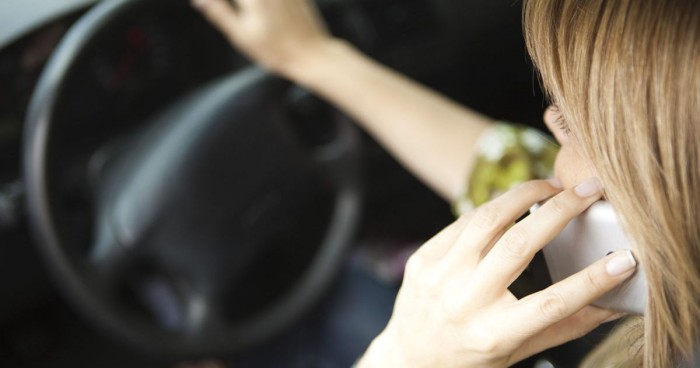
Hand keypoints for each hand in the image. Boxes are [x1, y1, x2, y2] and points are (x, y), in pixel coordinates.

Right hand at [192, 0, 332, 75]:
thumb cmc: (276, 51)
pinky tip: (264, 18)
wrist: (312, 54)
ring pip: (255, 0)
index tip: (206, 5)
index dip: (218, 3)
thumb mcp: (242, 36)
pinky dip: (262, 5)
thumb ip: (219, 13)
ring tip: (248, 15)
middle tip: (240, 16)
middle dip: (240, 6)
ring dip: (248, 5)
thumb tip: (199, 0)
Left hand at [358, 179, 635, 366]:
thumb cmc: (472, 356)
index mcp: (494, 333)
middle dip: (559, 212)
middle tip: (588, 190)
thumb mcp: (519, 350)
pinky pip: (462, 223)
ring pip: (486, 221)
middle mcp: (464, 303)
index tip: (624, 258)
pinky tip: (513, 203)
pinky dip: (493, 208)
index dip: (592, 281)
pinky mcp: (423, 259)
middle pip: (517, 247)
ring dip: (523, 195)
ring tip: (550, 186)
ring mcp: (438, 277)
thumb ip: (565, 326)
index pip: (552, 304)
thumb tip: (614, 304)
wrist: (410, 357)